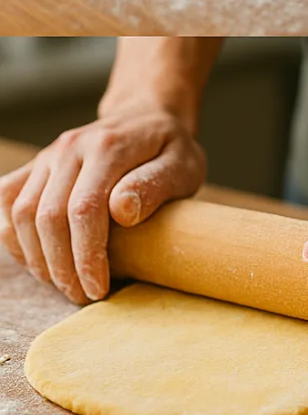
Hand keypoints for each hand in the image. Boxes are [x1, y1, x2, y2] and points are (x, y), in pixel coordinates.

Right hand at [0, 109, 205, 303]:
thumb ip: (154, 185)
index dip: (86, 256)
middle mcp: (70, 148)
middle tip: (83, 295)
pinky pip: (8, 202)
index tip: (99, 288)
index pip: (84, 209)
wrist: (146, 119)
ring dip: (38, 257)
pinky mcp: (36, 166)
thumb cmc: (170, 150)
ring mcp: (48, 156)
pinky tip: (40, 260)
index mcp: (108, 146)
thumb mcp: (182, 165)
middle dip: (61, 266)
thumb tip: (122, 213)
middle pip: (47, 217)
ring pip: (22, 214)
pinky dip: (16, 237)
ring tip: (65, 284)